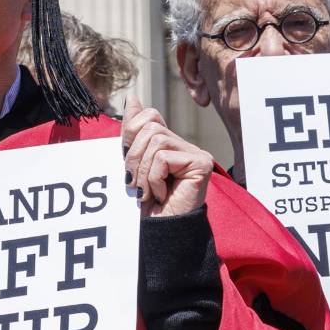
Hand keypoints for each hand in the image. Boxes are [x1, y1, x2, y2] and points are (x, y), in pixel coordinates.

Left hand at [121, 96, 214, 217]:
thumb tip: (132, 96)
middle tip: (135, 184)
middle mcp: (184, 145)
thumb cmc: (144, 204)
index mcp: (168, 143)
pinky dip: (154, 179)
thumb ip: (132, 131)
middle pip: (149, 128)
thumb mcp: (131, 162)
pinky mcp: (201, 164)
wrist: (158, 233)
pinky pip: (164, 158)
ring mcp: (196, 154)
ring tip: (147, 192)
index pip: (148, 117)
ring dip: (143, 172)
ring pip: (156, 141)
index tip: (128, 163)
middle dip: (133, 157)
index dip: (130, 135)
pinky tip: (162, 195)